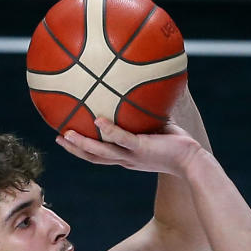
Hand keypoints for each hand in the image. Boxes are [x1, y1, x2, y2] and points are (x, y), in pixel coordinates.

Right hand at [57, 118, 202, 175]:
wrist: (193, 161)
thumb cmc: (177, 144)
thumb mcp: (156, 127)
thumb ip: (144, 113)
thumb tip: (139, 89)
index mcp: (126, 157)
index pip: (100, 155)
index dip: (82, 149)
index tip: (67, 139)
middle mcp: (126, 159)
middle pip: (94, 158)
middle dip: (75, 150)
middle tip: (57, 138)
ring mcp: (133, 156)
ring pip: (101, 153)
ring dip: (83, 145)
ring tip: (65, 134)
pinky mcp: (143, 149)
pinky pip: (123, 140)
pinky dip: (110, 131)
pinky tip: (97, 121)